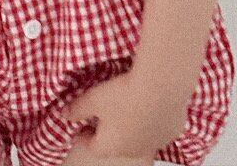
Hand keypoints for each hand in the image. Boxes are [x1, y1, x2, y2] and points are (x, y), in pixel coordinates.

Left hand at [56, 69, 187, 161]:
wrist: (160, 86)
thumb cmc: (124, 94)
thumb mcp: (93, 98)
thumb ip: (77, 108)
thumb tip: (64, 114)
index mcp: (111, 146)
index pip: (92, 146)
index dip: (85, 135)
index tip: (84, 126)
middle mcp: (134, 150)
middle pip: (117, 145)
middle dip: (110, 132)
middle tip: (106, 114)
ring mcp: (156, 142)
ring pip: (140, 138)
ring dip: (132, 126)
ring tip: (129, 107)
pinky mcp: (172, 131)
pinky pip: (159, 128)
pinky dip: (153, 119)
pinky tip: (151, 103)